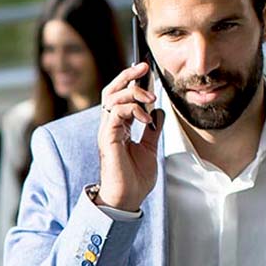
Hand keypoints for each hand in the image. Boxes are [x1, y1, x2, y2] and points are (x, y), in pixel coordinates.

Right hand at [96, 61, 162, 211]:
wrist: (128, 198)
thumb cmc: (135, 178)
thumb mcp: (149, 148)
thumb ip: (152, 129)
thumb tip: (158, 112)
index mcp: (118, 127)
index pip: (119, 95)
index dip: (131, 80)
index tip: (146, 70)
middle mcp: (110, 126)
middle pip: (111, 91)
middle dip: (127, 75)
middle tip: (144, 68)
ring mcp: (107, 131)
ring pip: (112, 97)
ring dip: (133, 92)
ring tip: (150, 99)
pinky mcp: (108, 138)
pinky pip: (116, 113)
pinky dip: (133, 109)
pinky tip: (145, 117)